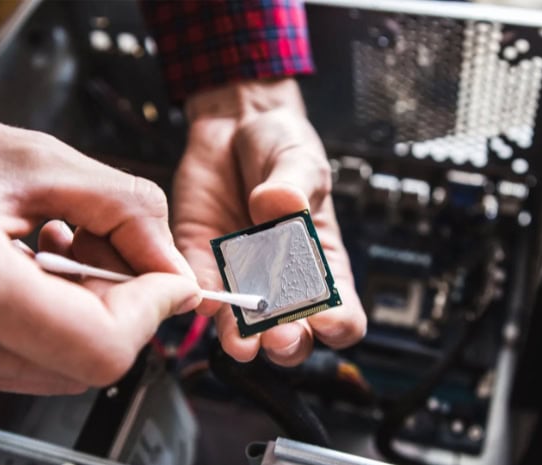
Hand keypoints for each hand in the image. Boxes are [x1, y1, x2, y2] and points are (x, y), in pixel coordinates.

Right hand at [0, 87, 200, 393]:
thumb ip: (123, 210)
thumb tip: (174, 267)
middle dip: (126, 308)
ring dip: (91, 312)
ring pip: (58, 369)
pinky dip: (56, 319)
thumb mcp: (33, 159)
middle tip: (118, 250)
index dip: (152, 311)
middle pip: (84, 365)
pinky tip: (41, 267)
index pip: (98, 344)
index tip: (171, 280)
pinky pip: (22, 360)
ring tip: (70, 246)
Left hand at [173, 79, 366, 365]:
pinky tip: (204, 298)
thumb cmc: (282, 146)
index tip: (326, 315)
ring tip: (241, 341)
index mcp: (320, 264)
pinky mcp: (201, 261)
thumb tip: (280, 206)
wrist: (234, 127)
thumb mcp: (299, 160)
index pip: (340, 312)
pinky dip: (203, 299)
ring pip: (244, 327)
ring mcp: (240, 276)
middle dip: (287, 343)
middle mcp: (281, 280)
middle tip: (280, 336)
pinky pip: (202, 290)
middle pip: (292, 335)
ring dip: (242, 339)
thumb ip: (294, 185)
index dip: (337, 323)